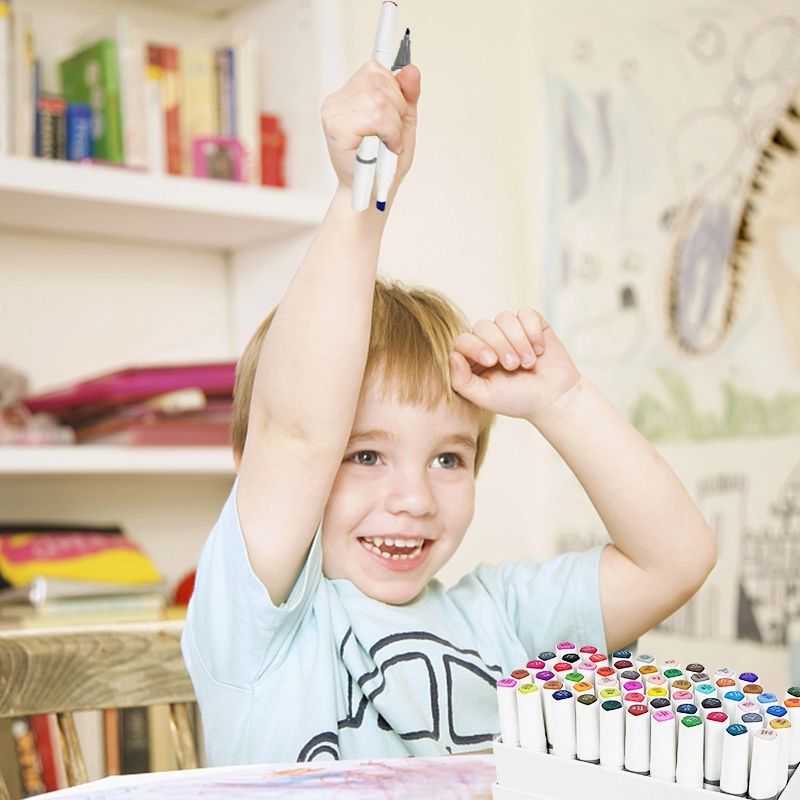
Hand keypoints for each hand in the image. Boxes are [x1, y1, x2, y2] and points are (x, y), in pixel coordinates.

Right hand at [321, 61, 419, 195]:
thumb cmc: (384, 165)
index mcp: (348, 96)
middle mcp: (337, 101)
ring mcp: (333, 113)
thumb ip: (407, 96)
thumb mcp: (402, 124)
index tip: (396, 115)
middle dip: (397, 110)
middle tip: (393, 136)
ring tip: (389, 144)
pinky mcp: (337, 128)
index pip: (374, 70)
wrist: (373, 195)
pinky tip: (386, 147)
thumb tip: (411, 70)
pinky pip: (375, 116)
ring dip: (394, 126)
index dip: (394, 91)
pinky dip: (390, 133)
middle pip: (378, 81)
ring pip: (379, 99)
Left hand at [449, 309, 581, 422]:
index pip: (464, 340)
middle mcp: (490, 341)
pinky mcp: (532, 324)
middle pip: (483, 326)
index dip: (476, 347)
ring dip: (518, 341)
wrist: (554, 398)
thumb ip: (461, 381)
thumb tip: (452, 356)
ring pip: (504, 318)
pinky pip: (525, 313)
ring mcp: (510, 331)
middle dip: (500, 346)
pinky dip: (532, 331)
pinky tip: (539, 350)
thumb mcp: (484, 397)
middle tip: (514, 366)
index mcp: (473, 359)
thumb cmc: (517, 400)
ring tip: (528, 362)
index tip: (491, 361)